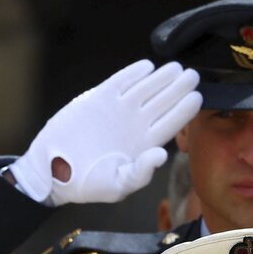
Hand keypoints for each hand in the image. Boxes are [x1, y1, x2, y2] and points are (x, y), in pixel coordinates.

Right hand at [8, 60, 201, 205]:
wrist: (54, 170)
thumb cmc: (87, 184)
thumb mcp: (117, 186)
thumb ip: (141, 173)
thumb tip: (161, 155)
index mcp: (143, 144)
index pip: (171, 123)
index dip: (185, 110)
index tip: (198, 97)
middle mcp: (135, 125)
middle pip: (163, 102)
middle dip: (179, 88)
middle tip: (193, 76)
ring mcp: (118, 110)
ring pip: (145, 89)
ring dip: (161, 78)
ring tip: (176, 68)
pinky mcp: (98, 99)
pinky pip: (120, 82)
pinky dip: (133, 74)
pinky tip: (147, 67)